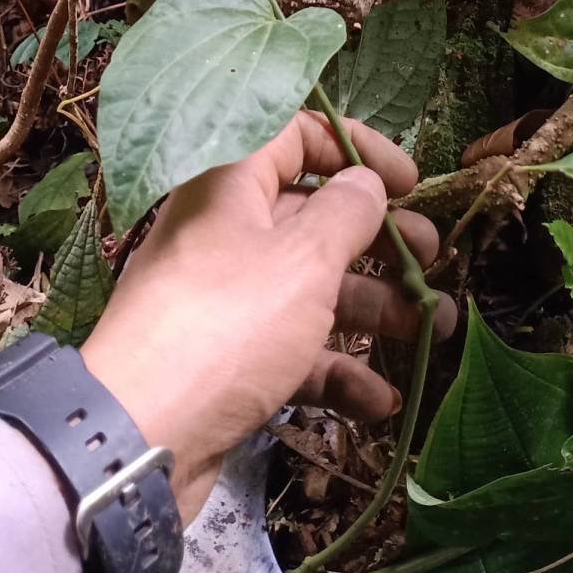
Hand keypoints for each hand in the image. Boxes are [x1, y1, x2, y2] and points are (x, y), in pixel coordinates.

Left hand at [82, 113, 454, 521]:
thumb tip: (366, 182)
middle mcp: (225, 230)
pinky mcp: (229, 360)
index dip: (357, 149)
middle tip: (432, 258)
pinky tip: (380, 399)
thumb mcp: (303, 258)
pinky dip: (337, 368)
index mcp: (230, 181)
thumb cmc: (229, 323)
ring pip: (311, 287)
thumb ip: (348, 212)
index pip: (297, 135)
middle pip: (313, 217)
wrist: (140, 438)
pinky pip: (293, 349)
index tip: (409, 183)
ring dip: (374, 308)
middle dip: (380, 239)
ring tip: (432, 329)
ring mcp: (225, 298)